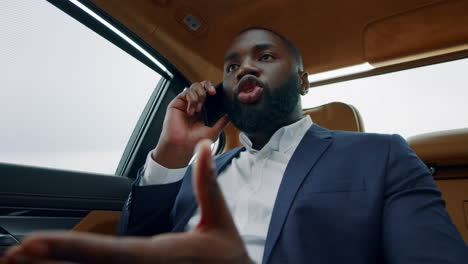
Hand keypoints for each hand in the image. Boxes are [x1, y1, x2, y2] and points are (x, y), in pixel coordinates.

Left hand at [5, 140, 252, 263]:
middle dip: (50, 262)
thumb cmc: (228, 260)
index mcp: (161, 255)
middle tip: (13, 255)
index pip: (109, 252)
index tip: (35, 245)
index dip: (70, 248)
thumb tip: (202, 150)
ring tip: (21, 262)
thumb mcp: (220, 222)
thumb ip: (207, 185)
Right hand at [154, 80, 228, 167]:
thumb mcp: (214, 131)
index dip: (215, 90)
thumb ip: (223, 121)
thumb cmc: (195, 141)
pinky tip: (192, 111)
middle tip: (212, 93)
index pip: (210, 93)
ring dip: (200, 95)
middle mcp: (195, 104)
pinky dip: (192, 100)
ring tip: (199, 109)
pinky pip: (186, 92)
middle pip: (203, 85)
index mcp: (205, 109)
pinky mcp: (177, 103)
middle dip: (208, 86)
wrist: (182, 146)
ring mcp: (186, 103)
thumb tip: (231, 113)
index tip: (218, 93)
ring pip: (195, 86)